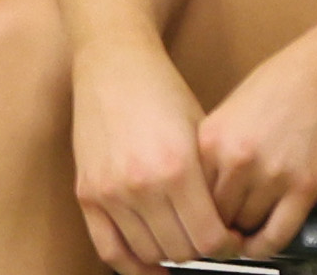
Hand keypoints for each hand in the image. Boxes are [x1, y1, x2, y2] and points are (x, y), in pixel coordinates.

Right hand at [71, 43, 243, 272]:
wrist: (113, 62)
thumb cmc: (160, 92)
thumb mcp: (200, 134)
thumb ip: (211, 185)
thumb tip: (226, 232)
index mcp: (176, 169)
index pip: (210, 240)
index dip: (227, 248)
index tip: (230, 241)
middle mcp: (141, 185)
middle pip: (181, 251)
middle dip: (201, 252)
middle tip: (207, 240)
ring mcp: (109, 191)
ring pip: (149, 254)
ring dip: (170, 255)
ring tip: (180, 240)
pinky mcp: (86, 192)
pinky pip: (109, 248)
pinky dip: (132, 265)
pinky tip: (150, 264)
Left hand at [197, 39, 316, 257]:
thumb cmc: (278, 86)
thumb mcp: (228, 112)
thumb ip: (212, 149)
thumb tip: (200, 188)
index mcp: (210, 138)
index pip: (188, 192)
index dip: (190, 210)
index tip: (193, 219)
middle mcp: (235, 158)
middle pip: (213, 215)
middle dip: (214, 227)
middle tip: (217, 234)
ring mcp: (270, 175)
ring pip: (244, 227)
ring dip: (241, 235)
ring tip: (240, 234)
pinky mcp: (304, 188)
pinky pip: (278, 233)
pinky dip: (267, 245)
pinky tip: (263, 243)